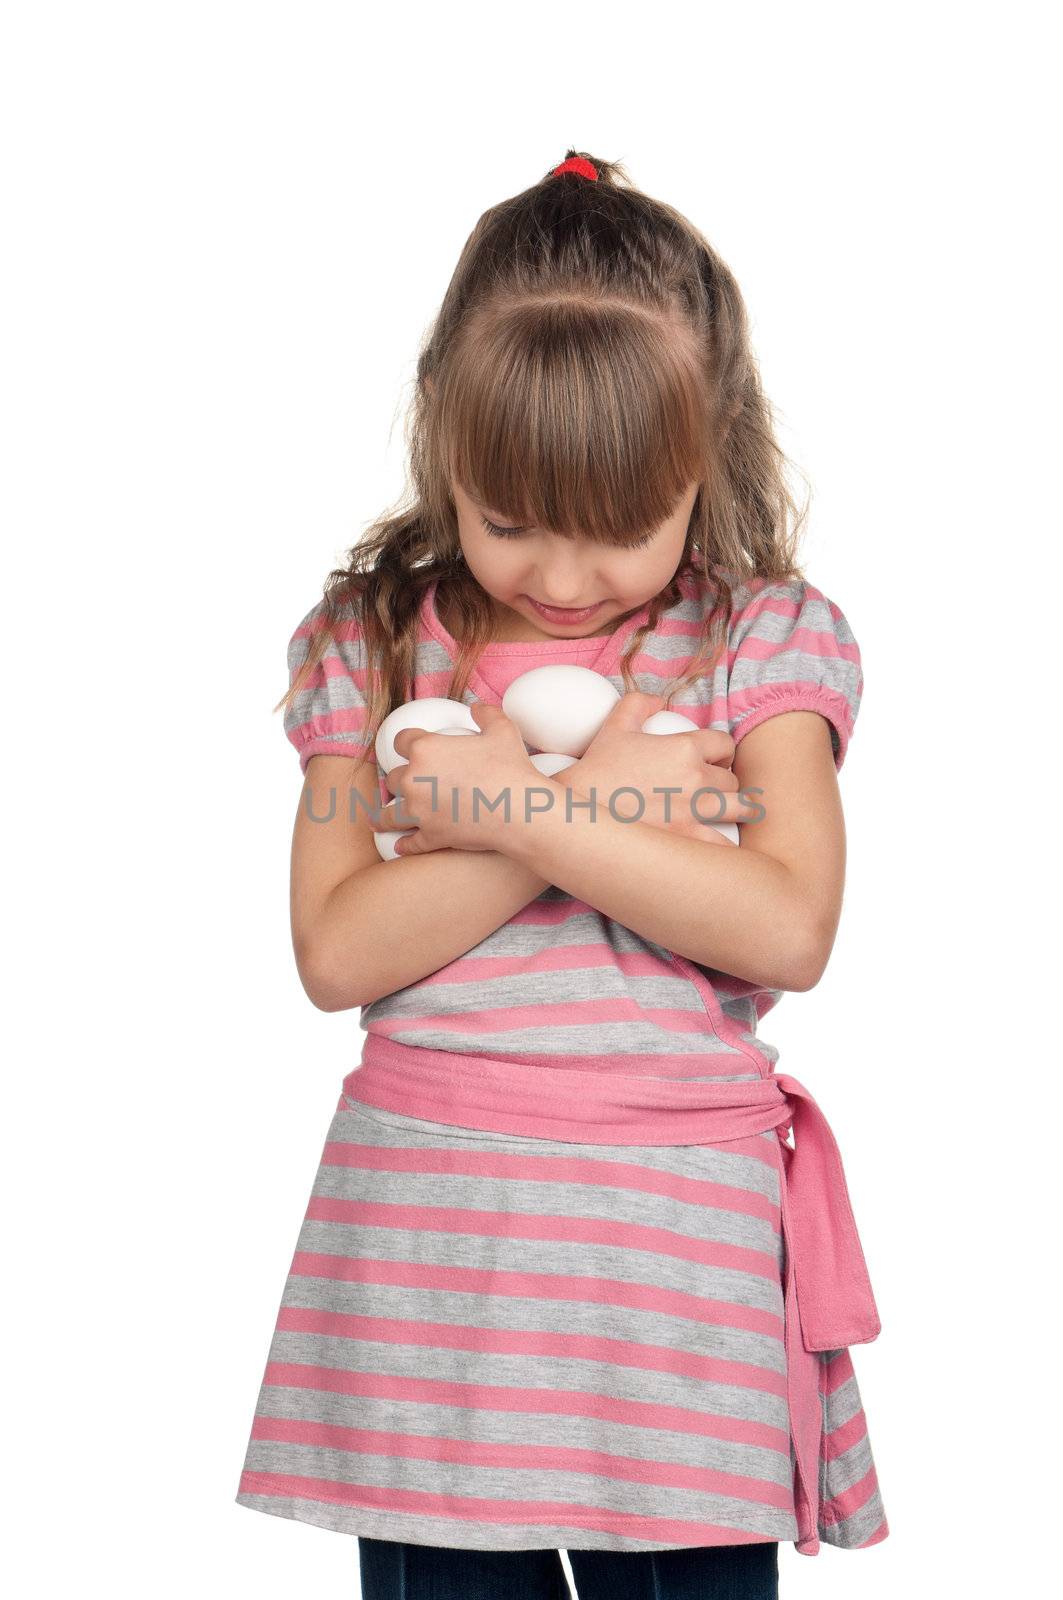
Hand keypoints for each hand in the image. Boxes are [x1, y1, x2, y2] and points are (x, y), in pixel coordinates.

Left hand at [370, 703, 546, 855]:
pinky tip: (401, 846)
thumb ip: (486, 714)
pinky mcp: (430, 836)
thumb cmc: (511, 768)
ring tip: (380, 820)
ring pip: (389, 814)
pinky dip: (405, 845)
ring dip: (384, 816)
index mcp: (424, 749)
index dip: (405, 744)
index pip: (400, 741)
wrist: (520, 810)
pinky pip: (409, 843)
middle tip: (409, 784)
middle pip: (393, 778)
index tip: (408, 750)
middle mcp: (413, 779)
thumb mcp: (502, 730)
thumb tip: (477, 708)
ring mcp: (419, 811)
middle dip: (399, 780)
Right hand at [556, 691, 752, 844]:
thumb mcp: (615, 726)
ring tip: (733, 816)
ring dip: (738, 810)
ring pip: (740, 809)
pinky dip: (726, 844)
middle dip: (727, 783)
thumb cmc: (596, 768)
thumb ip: (639, 704)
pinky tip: (721, 845)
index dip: (723, 753)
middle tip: (715, 790)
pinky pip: (723, 844)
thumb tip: (660, 701)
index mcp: (686, 748)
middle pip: (733, 780)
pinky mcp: (688, 839)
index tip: (716, 761)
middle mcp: (698, 779)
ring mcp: (696, 811)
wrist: (579, 811)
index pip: (726, 745)